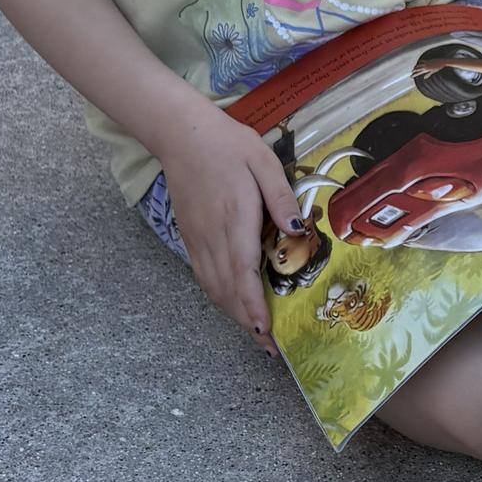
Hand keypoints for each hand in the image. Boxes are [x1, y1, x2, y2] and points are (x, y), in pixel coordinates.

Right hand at [154, 104, 303, 352]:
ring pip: (212, 288)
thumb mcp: (264, 162)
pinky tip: (235, 304)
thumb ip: (282, 198)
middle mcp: (212, 237)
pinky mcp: (189, 237)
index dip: (252, 306)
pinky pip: (204, 276)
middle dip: (247, 322)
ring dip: (233, 314)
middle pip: (226, 291)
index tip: (264, 332)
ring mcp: (197, 239)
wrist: (181, 133)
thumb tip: (299, 232)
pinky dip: (220, 297)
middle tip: (270, 348)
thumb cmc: (228, 144)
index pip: (242, 274)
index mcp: (234, 220)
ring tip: (256, 334)